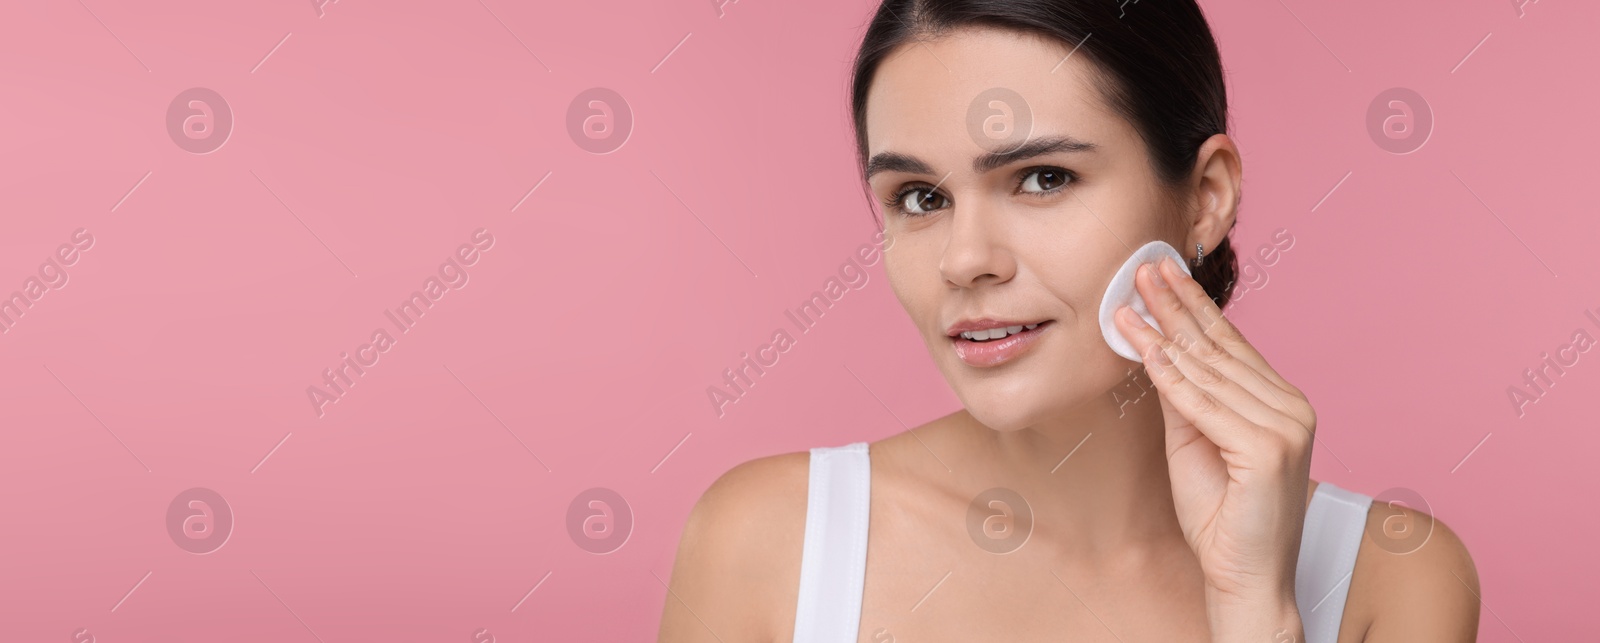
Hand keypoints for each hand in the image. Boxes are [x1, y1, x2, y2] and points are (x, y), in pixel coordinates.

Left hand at [1113, 255, 1315, 635]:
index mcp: (1281, 403)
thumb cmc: (1223, 518)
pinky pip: (1204, 404)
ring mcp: (1285, 427)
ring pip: (1208, 372)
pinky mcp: (1268, 450)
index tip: (1162, 273)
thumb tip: (1159, 348)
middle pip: (1220, 349)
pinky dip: (1170, 375)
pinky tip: (1145, 347)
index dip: (1193, 307)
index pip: (1230, 345)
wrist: (1244, 577)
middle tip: (1142, 267)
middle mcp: (1291, 407)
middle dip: (1176, 306)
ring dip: (1163, 332)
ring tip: (1129, 300)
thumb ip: (1185, 398)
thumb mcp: (1195, 442)